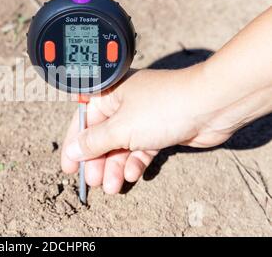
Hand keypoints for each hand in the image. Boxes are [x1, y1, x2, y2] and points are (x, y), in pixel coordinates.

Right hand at [61, 65, 234, 193]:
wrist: (210, 106)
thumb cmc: (164, 105)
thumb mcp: (120, 127)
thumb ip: (94, 142)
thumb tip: (73, 151)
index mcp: (109, 93)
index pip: (83, 120)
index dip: (75, 144)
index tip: (69, 166)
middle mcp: (124, 103)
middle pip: (102, 136)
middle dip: (97, 161)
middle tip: (93, 181)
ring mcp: (142, 117)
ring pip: (121, 146)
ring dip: (116, 166)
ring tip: (112, 186)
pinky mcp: (159, 130)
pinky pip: (141, 149)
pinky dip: (136, 162)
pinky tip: (133, 174)